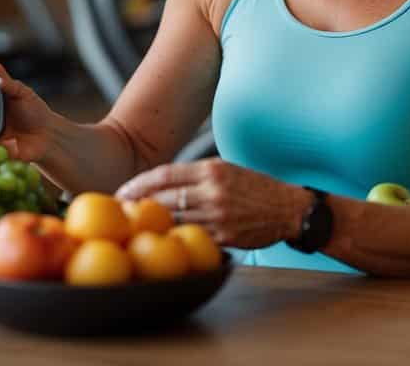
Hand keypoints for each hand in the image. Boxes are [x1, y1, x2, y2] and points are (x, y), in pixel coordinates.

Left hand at [115, 158, 310, 247]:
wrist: (288, 209)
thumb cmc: (254, 187)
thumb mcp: (227, 169)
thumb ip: (196, 174)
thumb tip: (160, 182)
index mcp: (212, 169)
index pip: (165, 175)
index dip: (139, 184)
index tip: (123, 191)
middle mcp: (214, 191)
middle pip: (164, 198)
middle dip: (138, 205)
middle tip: (121, 211)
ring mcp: (219, 215)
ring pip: (175, 220)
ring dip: (153, 225)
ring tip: (136, 227)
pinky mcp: (225, 236)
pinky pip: (193, 238)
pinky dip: (176, 239)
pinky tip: (164, 240)